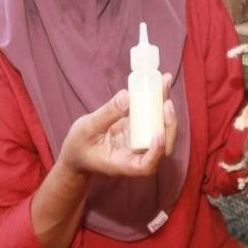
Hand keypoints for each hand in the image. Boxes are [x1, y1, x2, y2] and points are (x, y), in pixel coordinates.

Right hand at [57, 74, 176, 176]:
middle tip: (166, 103)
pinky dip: (159, 100)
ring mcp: (141, 143)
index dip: (157, 152)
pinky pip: (155, 117)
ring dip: (166, 107)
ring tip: (166, 82)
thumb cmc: (79, 146)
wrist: (78, 152)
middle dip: (169, 124)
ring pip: (162, 129)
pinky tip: (161, 81)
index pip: (146, 166)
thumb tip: (126, 96)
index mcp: (122, 163)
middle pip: (163, 147)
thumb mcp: (86, 129)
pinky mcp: (141, 131)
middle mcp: (137, 156)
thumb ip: (107, 114)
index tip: (159, 134)